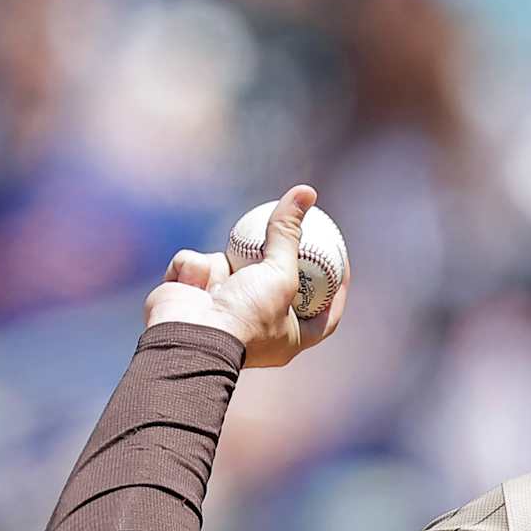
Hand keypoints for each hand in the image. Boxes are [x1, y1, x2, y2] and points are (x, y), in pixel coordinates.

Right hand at [142, 186, 347, 368]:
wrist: (189, 336)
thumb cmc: (244, 315)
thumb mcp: (278, 272)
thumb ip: (288, 234)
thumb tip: (306, 192)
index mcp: (288, 338)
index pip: (324, 317)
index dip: (337, 293)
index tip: (340, 264)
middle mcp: (257, 329)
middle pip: (275, 288)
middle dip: (277, 265)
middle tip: (293, 235)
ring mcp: (222, 313)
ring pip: (231, 268)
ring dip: (229, 262)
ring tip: (235, 253)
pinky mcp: (189, 297)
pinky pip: (197, 267)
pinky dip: (196, 268)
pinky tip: (192, 279)